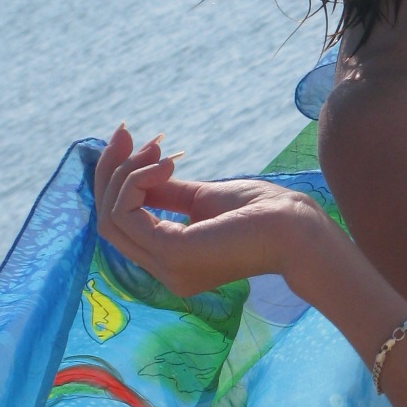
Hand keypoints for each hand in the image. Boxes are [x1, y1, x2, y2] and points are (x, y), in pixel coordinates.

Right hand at [94, 125, 331, 297]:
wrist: (297, 229)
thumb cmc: (262, 213)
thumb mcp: (202, 198)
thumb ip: (165, 193)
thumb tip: (132, 175)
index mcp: (172, 263)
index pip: (121, 226)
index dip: (116, 182)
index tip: (129, 141)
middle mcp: (163, 273)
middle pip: (108, 221)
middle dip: (111, 172)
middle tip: (124, 134)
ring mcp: (165, 267)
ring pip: (111, 216)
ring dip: (125, 173)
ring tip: (155, 150)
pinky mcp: (170, 252)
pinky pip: (126, 212)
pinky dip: (137, 181)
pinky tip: (164, 165)